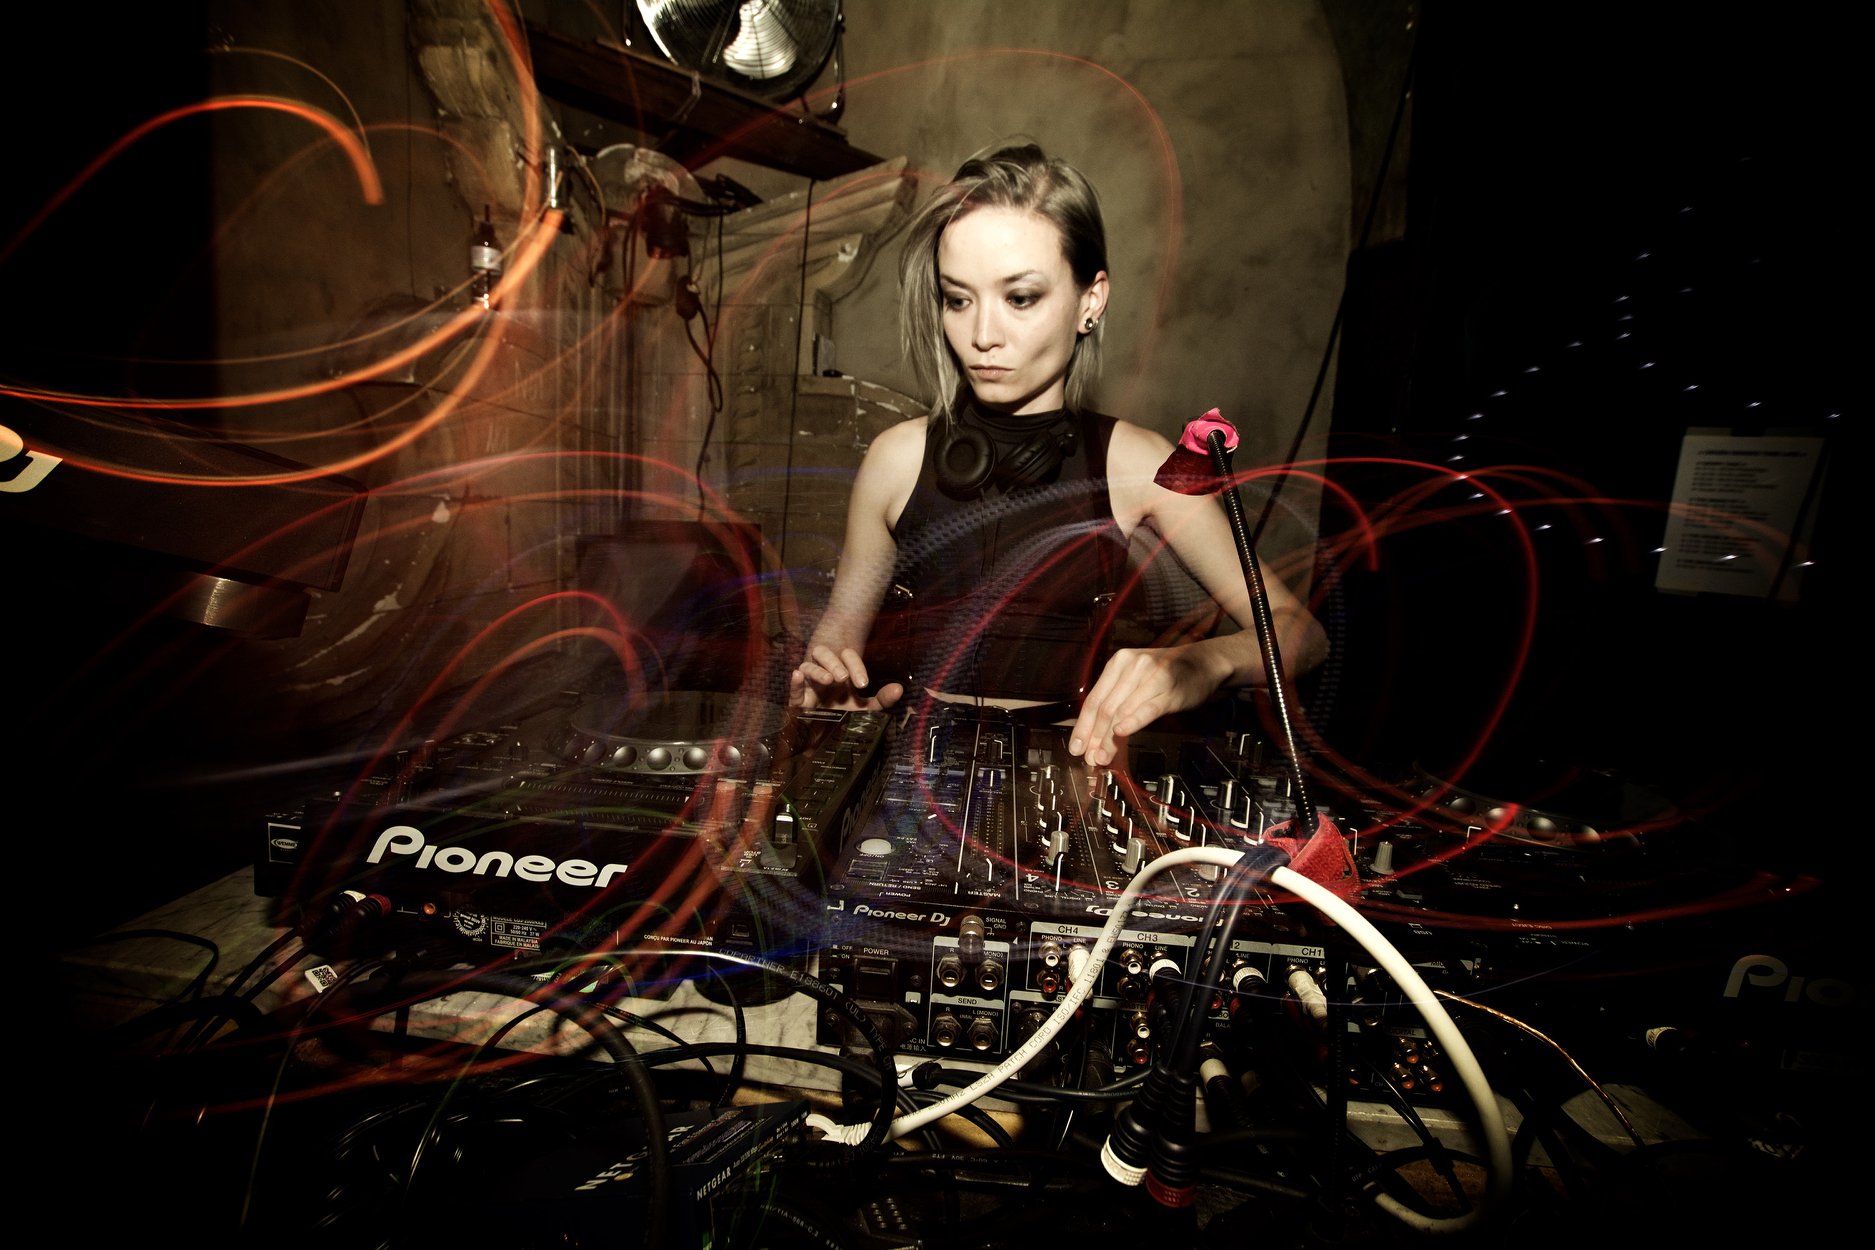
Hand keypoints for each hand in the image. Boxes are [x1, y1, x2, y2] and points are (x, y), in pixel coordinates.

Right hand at [790, 643, 905, 711]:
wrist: (827, 744)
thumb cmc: (844, 720)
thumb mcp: (865, 710)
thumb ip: (882, 699)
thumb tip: (899, 689)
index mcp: (840, 674)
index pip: (847, 657)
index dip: (855, 665)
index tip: (863, 683)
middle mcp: (824, 676)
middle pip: (824, 654)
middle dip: (835, 663)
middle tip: (844, 678)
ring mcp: (810, 687)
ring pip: (808, 667)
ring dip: (818, 671)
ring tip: (829, 679)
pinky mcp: (798, 703)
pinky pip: (793, 690)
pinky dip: (794, 683)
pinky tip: (796, 675)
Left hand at [1068, 643, 1226, 765]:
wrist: (1205, 662)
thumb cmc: (1170, 673)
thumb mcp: (1138, 679)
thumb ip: (1118, 700)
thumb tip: (1096, 733)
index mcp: (1119, 663)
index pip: (1093, 699)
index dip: (1082, 726)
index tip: (1076, 746)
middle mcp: (1132, 666)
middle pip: (1105, 708)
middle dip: (1094, 737)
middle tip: (1090, 757)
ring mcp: (1151, 676)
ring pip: (1122, 712)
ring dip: (1109, 739)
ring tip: (1103, 756)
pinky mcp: (1169, 690)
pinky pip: (1147, 709)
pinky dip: (1132, 722)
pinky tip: (1121, 733)